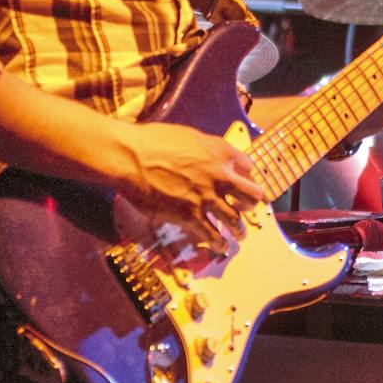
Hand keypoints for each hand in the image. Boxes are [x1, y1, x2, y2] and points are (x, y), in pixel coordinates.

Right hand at [115, 120, 264, 247]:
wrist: (130, 157)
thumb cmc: (152, 141)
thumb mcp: (189, 136)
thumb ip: (207, 147)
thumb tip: (211, 156)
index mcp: (221, 153)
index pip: (248, 167)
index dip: (246, 176)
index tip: (244, 183)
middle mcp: (220, 176)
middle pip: (251, 196)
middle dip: (250, 204)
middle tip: (247, 209)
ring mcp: (206, 198)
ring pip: (235, 220)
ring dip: (239, 230)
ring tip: (240, 235)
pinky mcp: (190, 216)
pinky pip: (212, 235)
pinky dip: (218, 243)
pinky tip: (220, 246)